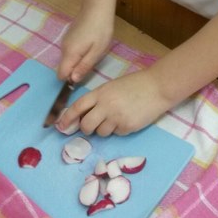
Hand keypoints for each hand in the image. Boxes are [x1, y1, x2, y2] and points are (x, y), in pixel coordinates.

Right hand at [57, 8, 113, 83]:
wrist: (97, 7)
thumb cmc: (100, 30)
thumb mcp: (97, 52)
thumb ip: (84, 67)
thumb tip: (72, 80)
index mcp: (69, 53)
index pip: (61, 74)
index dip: (70, 79)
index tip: (83, 75)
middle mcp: (63, 48)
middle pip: (64, 67)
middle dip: (75, 70)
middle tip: (92, 63)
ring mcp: (65, 41)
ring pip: (67, 59)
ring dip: (77, 61)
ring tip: (92, 53)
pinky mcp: (69, 36)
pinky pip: (70, 51)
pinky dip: (77, 53)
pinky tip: (89, 46)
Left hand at [57, 69, 171, 136]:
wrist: (157, 87)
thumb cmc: (135, 84)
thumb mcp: (112, 87)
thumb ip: (99, 99)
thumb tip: (86, 114)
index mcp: (100, 93)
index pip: (78, 107)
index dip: (67, 117)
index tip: (60, 126)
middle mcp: (106, 106)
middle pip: (86, 125)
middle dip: (86, 129)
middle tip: (91, 127)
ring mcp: (117, 117)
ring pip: (101, 132)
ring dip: (104, 129)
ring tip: (116, 118)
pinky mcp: (127, 127)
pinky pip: (117, 133)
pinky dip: (119, 129)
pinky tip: (128, 118)